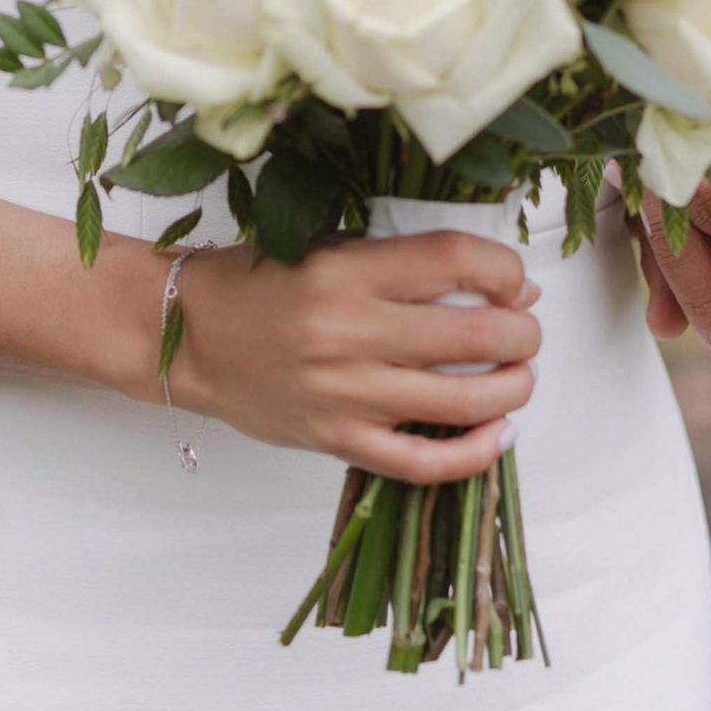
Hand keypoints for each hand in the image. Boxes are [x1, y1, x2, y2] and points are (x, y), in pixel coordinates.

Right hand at [169, 230, 540, 481]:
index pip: (457, 259)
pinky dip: (475, 453)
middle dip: (522, 333)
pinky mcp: (337, 440)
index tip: (513, 278)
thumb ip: (406, 262)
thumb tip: (506, 287)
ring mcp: (345, 394)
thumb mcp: (328, 248)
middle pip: (475, 334)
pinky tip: (498, 433)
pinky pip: (423, 462)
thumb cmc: (257, 284)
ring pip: (463, 401)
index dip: (505, 268)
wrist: (187, 337)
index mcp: (347, 271)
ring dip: (512, 388)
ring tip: (518, 377)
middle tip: (524, 331)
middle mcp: (349, 332)